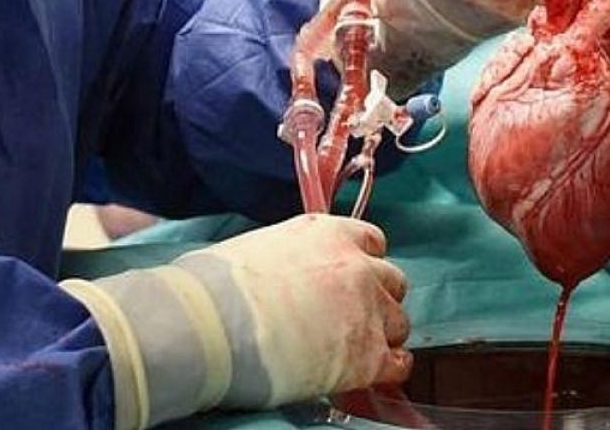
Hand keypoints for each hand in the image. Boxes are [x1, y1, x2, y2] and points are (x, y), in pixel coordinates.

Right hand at [62, 214, 410, 425]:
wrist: (211, 326)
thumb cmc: (214, 288)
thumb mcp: (257, 248)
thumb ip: (289, 258)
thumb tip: (280, 278)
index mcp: (328, 234)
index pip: (371, 241)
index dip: (363, 264)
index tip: (351, 280)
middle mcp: (358, 266)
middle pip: (391, 281)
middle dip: (376, 298)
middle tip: (352, 318)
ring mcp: (367, 311)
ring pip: (398, 322)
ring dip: (382, 334)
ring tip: (356, 350)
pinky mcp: (367, 356)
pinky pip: (398, 364)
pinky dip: (389, 369)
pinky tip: (372, 375)